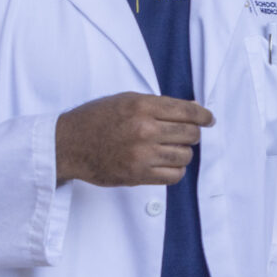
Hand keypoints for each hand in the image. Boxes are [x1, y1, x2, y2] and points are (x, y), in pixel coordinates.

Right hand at [56, 92, 213, 185]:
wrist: (67, 144)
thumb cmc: (95, 119)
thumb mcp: (125, 100)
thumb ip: (158, 104)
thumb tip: (193, 106)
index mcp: (142, 106)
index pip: (187, 110)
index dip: (203, 116)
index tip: (209, 119)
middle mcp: (144, 129)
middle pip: (190, 134)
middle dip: (193, 134)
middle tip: (187, 135)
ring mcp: (142, 154)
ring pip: (184, 156)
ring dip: (183, 153)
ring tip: (172, 149)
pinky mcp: (138, 175)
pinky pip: (173, 176)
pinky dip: (175, 170)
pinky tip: (167, 164)